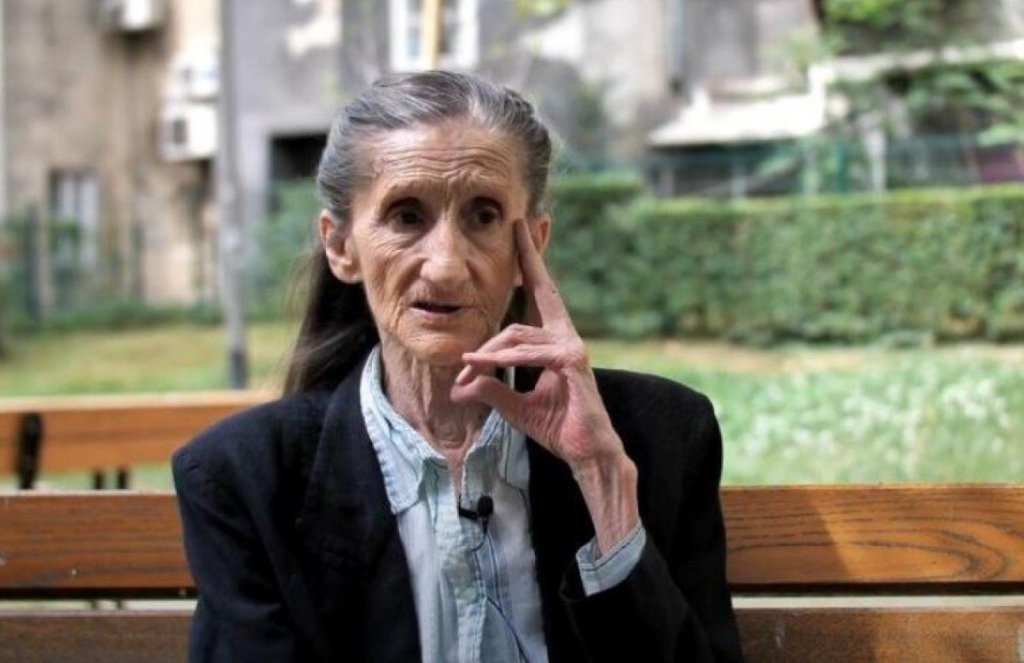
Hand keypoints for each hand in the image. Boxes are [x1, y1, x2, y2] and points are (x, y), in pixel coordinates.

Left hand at [451, 218, 637, 551]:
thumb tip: (460, 384)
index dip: (531, 262)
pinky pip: (529, 354)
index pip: (539, 295)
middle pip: (539, 291)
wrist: (586, 452)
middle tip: (516, 226)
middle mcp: (565, 336)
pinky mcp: (572, 362)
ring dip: (486, 353)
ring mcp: (572, 346)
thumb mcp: (515, 407)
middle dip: (528, 256)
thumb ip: (490, 390)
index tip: (521, 231)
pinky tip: (479, 364)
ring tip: (464, 371)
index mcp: (554, 341)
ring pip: (517, 335)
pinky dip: (502, 360)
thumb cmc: (557, 427)